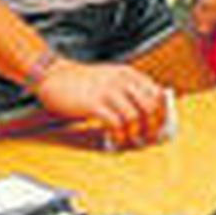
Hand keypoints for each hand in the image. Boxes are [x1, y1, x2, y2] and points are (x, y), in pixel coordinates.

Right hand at [33, 58, 172, 149]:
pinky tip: (115, 139)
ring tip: (130, 141)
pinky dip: (119, 135)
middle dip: (153, 126)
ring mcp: (108, 91)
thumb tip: (148, 115)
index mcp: (129, 74)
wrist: (53, 75)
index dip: (162, 113)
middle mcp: (122, 80)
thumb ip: (129, 91)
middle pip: (151, 105)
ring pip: (135, 116)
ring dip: (135, 133)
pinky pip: (115, 123)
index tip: (160, 127)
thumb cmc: (82, 82)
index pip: (157, 93)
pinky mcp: (94, 103)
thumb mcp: (111, 79)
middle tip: (149, 138)